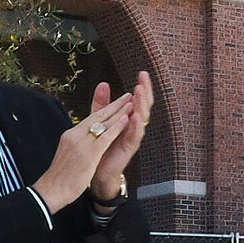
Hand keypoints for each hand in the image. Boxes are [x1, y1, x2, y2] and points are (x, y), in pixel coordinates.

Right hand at [31, 93, 134, 212]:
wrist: (51, 189)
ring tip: (129, 103)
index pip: (89, 119)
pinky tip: (126, 120)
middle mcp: (74, 135)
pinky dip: (116, 127)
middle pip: (97, 117)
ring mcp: (81, 144)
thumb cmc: (59, 176)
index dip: (104, 109)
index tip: (114, 102)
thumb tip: (82, 137)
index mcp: (69, 135)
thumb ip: (76, 143)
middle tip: (125, 96)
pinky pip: (106, 137)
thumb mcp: (67, 153)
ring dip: (118, 112)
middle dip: (113, 106)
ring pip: (103, 124)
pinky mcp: (89, 154)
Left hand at [89, 71, 153, 197]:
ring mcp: (133, 137)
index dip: (142, 87)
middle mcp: (133, 126)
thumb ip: (102, 104)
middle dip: (145, 92)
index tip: (142, 73)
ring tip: (139, 92)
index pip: (138, 99)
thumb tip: (103, 83)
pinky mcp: (129, 148)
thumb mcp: (101, 120)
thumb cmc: (102, 144)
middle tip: (143, 79)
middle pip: (144, 106)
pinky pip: (135, 136)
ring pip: (141, 119)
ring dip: (141, 105)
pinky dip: (136, 126)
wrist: (97, 169)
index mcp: (128, 118)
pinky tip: (135, 117)